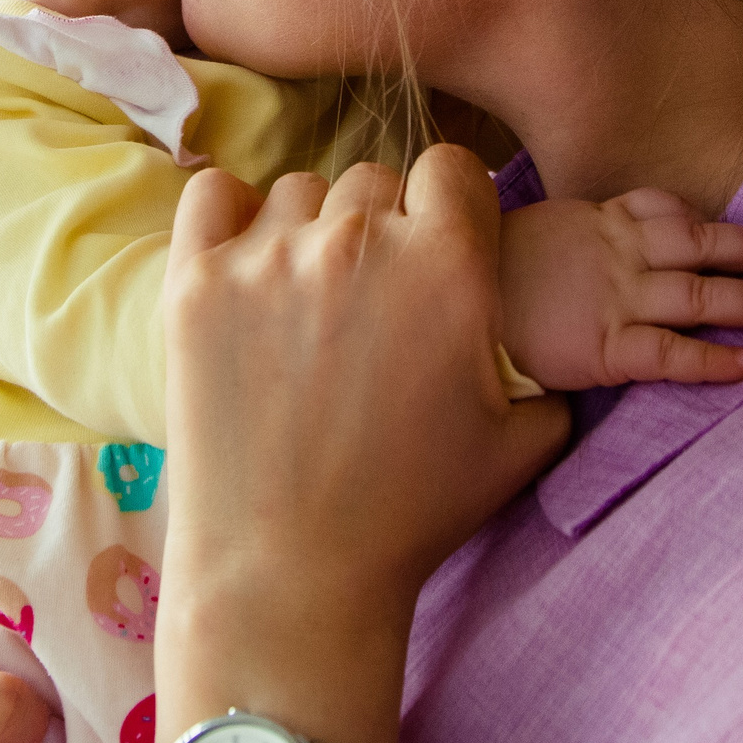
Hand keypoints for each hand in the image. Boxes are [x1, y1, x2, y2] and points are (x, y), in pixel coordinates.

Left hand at [156, 147, 571, 742]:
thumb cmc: (410, 515)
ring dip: (310, 230)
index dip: (451, 208)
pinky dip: (231, 220)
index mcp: (448, 264)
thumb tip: (548, 347)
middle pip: (375, 181)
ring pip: (299, 192)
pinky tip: (246, 269)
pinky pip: (213, 196)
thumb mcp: (518, 444)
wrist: (290, 573)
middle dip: (383, 228)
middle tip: (373, 301)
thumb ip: (545, 374)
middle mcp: (359, 240)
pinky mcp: (195, 280)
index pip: (452, 169)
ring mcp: (269, 256)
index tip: (438, 250)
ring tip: (308, 304)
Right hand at [497, 189, 742, 389]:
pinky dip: (714, 360)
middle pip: (702, 244)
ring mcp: (617, 298)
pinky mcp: (608, 347)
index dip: (702, 218)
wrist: (445, 308)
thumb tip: (568, 250)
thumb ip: (560, 238)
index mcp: (596, 222)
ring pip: (702, 295)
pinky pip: (673, 353)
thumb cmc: (474, 273)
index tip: (727, 226)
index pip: (661, 209)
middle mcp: (617, 253)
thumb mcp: (520, 233)